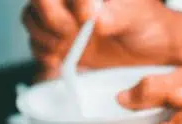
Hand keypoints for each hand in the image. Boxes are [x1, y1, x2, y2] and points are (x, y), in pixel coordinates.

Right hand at [23, 0, 175, 77]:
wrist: (150, 51)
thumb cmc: (148, 25)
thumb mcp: (136, 16)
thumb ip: (115, 15)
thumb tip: (93, 17)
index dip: (69, 3)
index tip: (88, 18)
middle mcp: (70, 1)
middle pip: (38, 1)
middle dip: (51, 20)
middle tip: (71, 34)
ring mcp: (61, 19)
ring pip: (30, 20)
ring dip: (46, 38)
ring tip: (69, 47)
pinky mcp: (57, 42)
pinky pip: (35, 45)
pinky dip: (45, 55)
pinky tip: (63, 60)